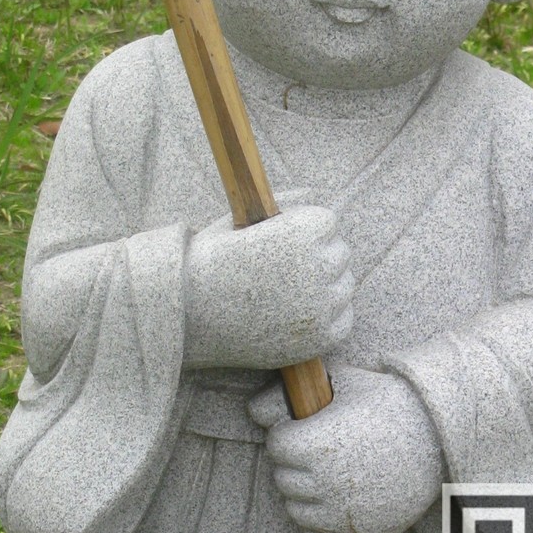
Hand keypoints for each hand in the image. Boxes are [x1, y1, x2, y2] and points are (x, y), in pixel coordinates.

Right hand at [183, 197, 353, 368]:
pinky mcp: (319, 338)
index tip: (286, 243)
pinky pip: (344, 320)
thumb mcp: (240, 220)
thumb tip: (313, 193)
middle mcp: (316, 267)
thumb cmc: (210, 263)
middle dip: (317, 258)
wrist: (187, 315)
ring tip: (288, 294)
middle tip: (286, 271)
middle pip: (340, 254)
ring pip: (344, 287)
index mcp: (300, 232)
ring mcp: (320, 306)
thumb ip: (282, 204)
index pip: (328, 223)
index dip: (306, 230)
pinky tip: (299, 316)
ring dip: (324, 287)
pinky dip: (328, 318)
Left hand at [248, 366, 443, 532]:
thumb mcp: (340, 385)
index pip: (276, 445)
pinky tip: (340, 500)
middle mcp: (324, 483)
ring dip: (305, 493)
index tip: (312, 427)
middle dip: (297, 463)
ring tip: (333, 474)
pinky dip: (323, 522)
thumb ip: (289, 396)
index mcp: (314, 445)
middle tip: (326, 450)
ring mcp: (340, 514)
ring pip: (294, 509)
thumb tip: (251, 411)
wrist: (440, 438)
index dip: (292, 433)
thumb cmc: (387, 404)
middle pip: (282, 477)